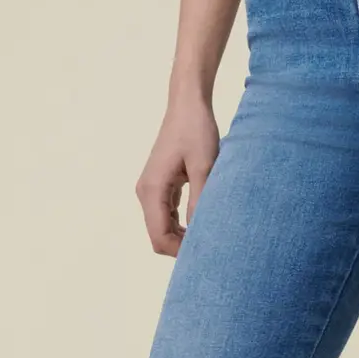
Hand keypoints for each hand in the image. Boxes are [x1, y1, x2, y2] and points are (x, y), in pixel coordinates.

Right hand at [136, 96, 219, 255]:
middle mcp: (145, 192)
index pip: (159, 237)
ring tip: (211, 236)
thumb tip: (202, 234)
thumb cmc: (197, 131)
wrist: (187, 105)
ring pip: (162, 228)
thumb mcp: (205, 167)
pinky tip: (204, 222)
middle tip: (213, 248)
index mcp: (152, 190)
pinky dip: (182, 225)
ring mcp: (150, 190)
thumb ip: (200, 201)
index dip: (181, 252)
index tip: (207, 252)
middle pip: (158, 237)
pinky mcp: (159, 186)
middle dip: (182, 247)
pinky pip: (167, 216)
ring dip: (183, 237)